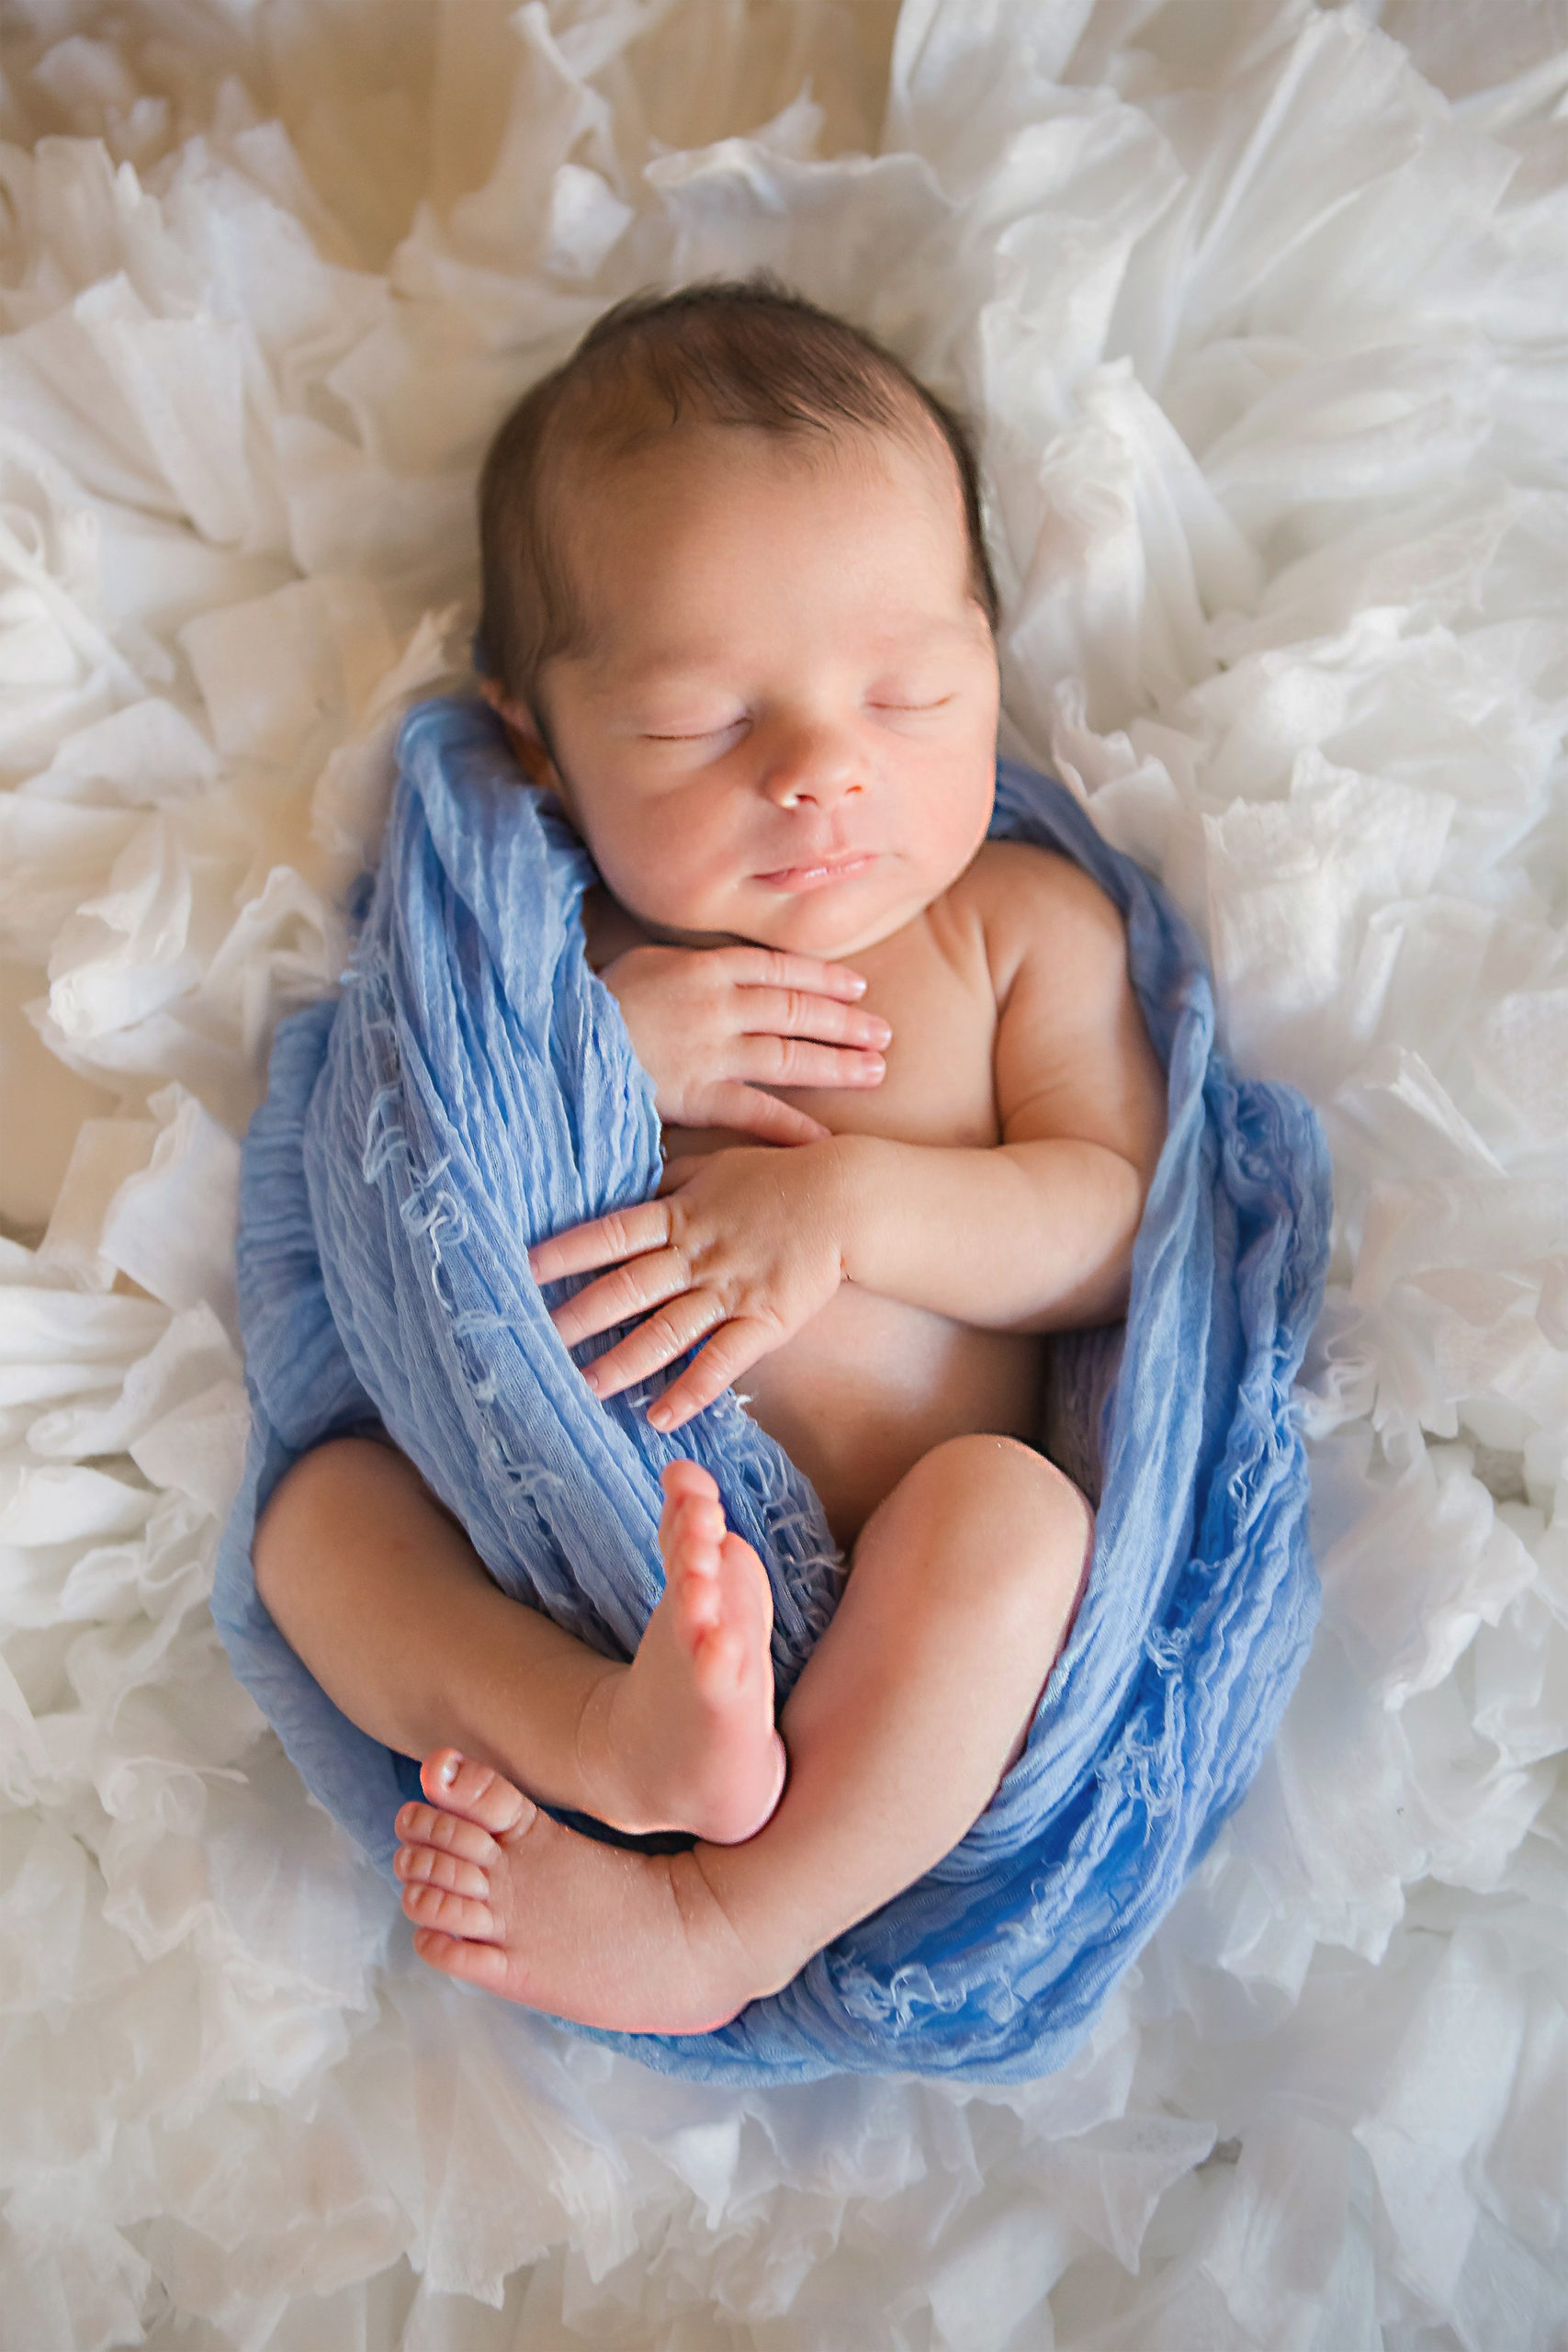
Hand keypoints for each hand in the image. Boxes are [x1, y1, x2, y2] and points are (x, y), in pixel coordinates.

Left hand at [528, 1142, 849, 1429]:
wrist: (845, 1199)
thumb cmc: (777, 1179)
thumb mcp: (716, 1168)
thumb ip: (670, 1179)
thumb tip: (629, 1179)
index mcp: (678, 1215)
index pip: (610, 1234)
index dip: (566, 1252)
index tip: (524, 1271)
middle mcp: (695, 1255)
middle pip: (626, 1288)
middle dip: (578, 1318)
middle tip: (532, 1343)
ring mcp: (729, 1290)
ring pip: (666, 1331)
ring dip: (623, 1363)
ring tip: (583, 1389)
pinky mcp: (764, 1320)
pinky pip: (721, 1362)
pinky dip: (690, 1390)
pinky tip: (660, 1417)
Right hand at [599, 944, 889, 1144]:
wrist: (556, 1036)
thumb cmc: (592, 1002)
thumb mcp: (645, 964)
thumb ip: (692, 970)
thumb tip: (729, 975)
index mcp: (705, 966)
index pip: (781, 968)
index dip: (824, 977)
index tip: (858, 985)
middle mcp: (718, 1003)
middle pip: (798, 1009)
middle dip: (846, 1021)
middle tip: (884, 1032)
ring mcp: (710, 1049)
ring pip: (790, 1054)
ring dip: (838, 1063)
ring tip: (875, 1071)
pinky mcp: (696, 1093)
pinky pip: (757, 1112)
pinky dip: (793, 1127)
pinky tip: (825, 1140)